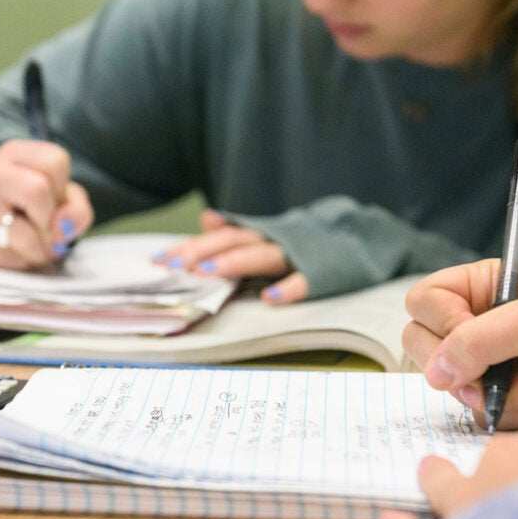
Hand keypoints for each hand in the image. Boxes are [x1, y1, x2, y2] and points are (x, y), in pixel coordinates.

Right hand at [0, 139, 93, 269]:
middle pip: (35, 190)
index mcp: (16, 153)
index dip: (63, 189)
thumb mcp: (68, 202)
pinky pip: (5, 256)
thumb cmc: (41, 209)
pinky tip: (17, 251)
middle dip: (49, 218)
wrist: (3, 230)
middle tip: (48, 228)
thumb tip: (60, 228)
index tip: (54, 200)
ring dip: (38, 248)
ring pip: (21, 232)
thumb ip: (76, 212)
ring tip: (35, 245)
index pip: (54, 162)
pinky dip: (19, 261)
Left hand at [154, 210, 309, 303]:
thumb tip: (206, 218)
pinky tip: (271, 300)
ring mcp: (297, 254)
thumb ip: (237, 230)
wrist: (359, 237)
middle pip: (234, 242)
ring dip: (235, 263)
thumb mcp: (269, 232)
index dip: (188, 247)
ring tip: (208, 274)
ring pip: (263, 256)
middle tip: (173, 267)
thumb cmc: (303, 241)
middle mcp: (274, 239)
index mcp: (260, 233)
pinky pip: (305, 280)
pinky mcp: (320, 271)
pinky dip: (289, 288)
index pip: (218, 236)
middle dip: (201, 253)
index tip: (158, 260)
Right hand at [403, 259, 517, 439]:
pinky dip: (517, 413)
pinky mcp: (504, 405)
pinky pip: (480, 417)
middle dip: (462, 365)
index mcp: (484, 288)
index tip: (468, 336)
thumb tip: (435, 372)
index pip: (425, 301)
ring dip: (501, 392)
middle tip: (495, 370)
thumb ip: (479, 339)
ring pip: (452, 389)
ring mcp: (490, 368)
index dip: (440, 322)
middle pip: (422, 346)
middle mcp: (479, 325)